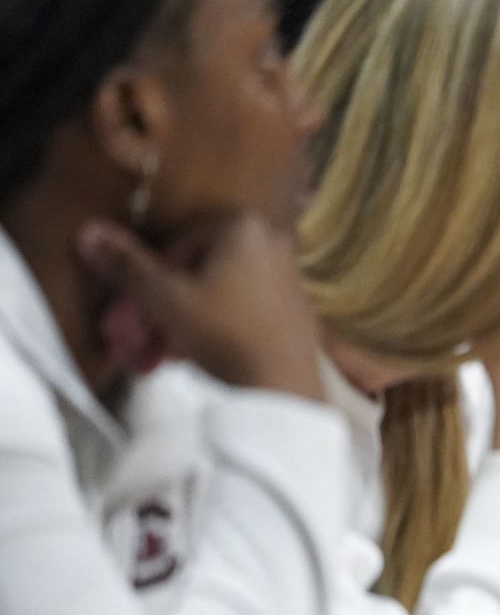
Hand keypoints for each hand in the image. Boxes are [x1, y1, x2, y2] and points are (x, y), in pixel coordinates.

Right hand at [76, 213, 323, 399]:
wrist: (283, 387)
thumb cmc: (224, 334)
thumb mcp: (164, 298)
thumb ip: (126, 265)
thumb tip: (89, 231)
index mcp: (243, 227)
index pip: (174, 246)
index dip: (146, 280)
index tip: (132, 313)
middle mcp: (272, 242)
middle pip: (195, 271)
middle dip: (159, 308)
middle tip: (136, 341)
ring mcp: (288, 276)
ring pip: (215, 294)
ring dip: (178, 324)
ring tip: (157, 356)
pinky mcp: (295, 309)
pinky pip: (241, 311)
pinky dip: (211, 329)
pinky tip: (189, 358)